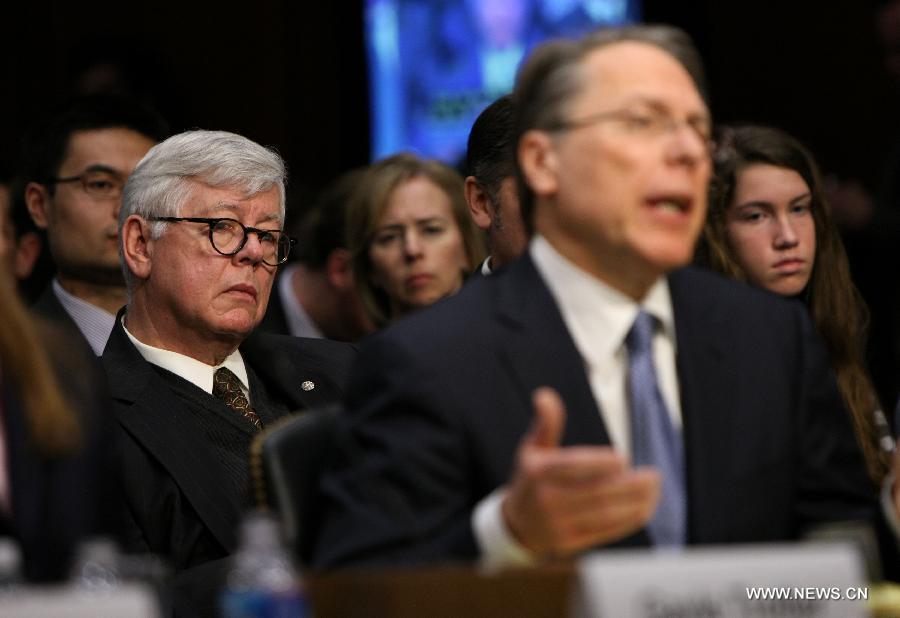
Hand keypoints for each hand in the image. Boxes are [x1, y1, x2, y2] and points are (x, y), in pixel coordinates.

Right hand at [501, 387, 660, 557]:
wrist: (517, 524)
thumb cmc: (531, 478)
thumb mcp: (532, 448)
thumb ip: (545, 423)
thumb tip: (545, 394)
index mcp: (537, 472)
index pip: (571, 467)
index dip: (598, 463)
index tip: (623, 458)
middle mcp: (545, 500)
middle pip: (594, 492)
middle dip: (628, 485)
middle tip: (653, 475)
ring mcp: (557, 525)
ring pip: (603, 514)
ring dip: (635, 502)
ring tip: (654, 489)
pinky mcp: (570, 543)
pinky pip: (605, 532)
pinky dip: (628, 520)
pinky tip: (645, 508)